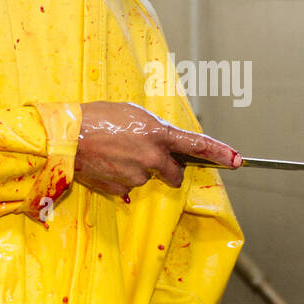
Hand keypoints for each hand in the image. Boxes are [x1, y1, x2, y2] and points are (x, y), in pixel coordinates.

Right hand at [74, 101, 240, 198]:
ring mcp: (137, 176)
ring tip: (115, 152)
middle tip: (149, 156)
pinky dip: (122, 177)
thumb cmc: (97, 117)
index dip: (220, 153)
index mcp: (159, 134)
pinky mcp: (121, 189)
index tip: (237, 160)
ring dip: (138, 169)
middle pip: (175, 173)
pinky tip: (107, 163)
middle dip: (169, 169)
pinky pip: (128, 186)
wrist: (66, 136)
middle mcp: (153, 158)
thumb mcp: (133, 114)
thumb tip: (163, 146)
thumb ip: (155, 131)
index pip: (198, 145)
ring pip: (148, 178)